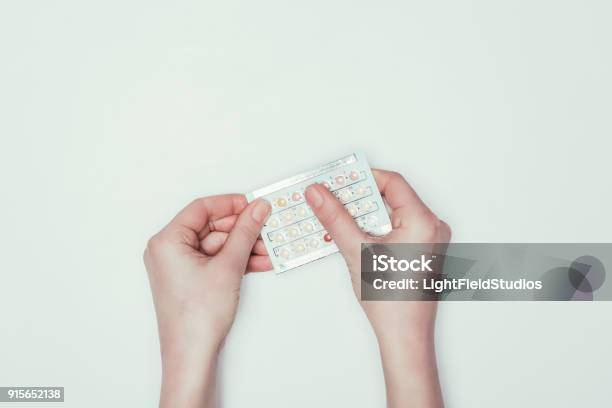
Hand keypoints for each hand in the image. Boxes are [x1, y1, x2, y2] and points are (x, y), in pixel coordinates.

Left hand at [144, 195, 270, 407]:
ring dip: (244, 247)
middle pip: (212, 227)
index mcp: (167, 241)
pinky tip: (259, 262)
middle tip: (266, 227)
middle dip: (242, 230)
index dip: (231, 204)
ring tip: (268, 250)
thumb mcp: (228, 266)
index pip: (201, 208)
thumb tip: (256, 209)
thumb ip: (245, 232)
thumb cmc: (196, 318)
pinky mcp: (191, 279)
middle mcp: (168, 250)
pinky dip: (237, 261)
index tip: (253, 205)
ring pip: (218, 245)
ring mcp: (179, 266)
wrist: (192, 356)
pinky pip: (217, 260)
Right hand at [305, 169, 449, 407]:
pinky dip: (376, 227)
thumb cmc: (392, 301)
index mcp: (423, 222)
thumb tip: (319, 193)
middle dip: (360, 197)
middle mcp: (433, 227)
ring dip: (365, 213)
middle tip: (333, 198)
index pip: (391, 182)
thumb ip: (335, 217)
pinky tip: (355, 234)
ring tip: (341, 218)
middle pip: (392, 196)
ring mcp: (430, 239)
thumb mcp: (356, 251)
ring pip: (393, 212)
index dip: (362, 177)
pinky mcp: (424, 249)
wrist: (405, 336)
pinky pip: (398, 226)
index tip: (338, 180)